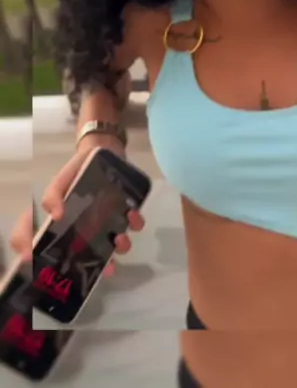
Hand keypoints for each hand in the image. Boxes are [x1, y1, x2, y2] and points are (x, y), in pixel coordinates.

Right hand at [11, 139, 144, 275]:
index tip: (41, 268)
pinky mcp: (125, 213)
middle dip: (99, 266)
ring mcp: (106, 225)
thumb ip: (52, 196)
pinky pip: (133, 224)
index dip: (38, 260)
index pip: (42, 248)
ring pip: (114, 246)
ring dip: (120, 247)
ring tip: (120, 239)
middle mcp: (84, 233)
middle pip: (88, 258)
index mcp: (62, 228)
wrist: (103, 151)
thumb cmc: (76, 170)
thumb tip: (56, 215)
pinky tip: (133, 216)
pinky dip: (135, 223)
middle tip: (107, 266)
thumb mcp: (60, 181)